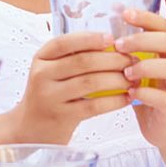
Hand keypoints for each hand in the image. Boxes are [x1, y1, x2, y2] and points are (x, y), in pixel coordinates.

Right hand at [5, 31, 133, 142]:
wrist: (31, 128)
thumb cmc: (50, 94)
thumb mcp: (52, 71)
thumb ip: (73, 56)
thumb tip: (114, 44)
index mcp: (41, 58)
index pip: (64, 42)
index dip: (90, 39)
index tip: (112, 38)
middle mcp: (42, 75)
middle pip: (83, 61)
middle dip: (113, 59)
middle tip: (133, 61)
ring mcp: (50, 97)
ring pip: (91, 82)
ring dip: (117, 79)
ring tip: (133, 79)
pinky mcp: (62, 117)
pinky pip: (94, 105)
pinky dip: (114, 101)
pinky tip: (126, 98)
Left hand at [115, 8, 165, 148]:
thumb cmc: (151, 92)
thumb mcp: (141, 66)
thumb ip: (128, 49)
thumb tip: (105, 24)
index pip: (163, 25)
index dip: (146, 17)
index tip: (125, 13)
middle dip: (143, 39)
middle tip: (119, 45)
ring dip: (147, 66)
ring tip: (126, 72)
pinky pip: (164, 97)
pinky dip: (146, 94)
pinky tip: (131, 93)